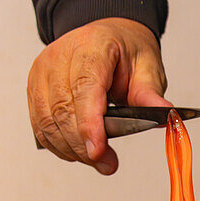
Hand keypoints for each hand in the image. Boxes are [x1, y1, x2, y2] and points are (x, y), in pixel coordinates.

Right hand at [27, 18, 170, 173]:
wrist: (106, 36)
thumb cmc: (124, 50)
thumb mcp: (147, 65)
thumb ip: (150, 93)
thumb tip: (165, 116)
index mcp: (91, 46)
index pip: (84, 88)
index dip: (89, 124)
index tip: (98, 151)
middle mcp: (59, 57)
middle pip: (63, 110)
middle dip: (84, 145)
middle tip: (108, 164)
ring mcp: (42, 72)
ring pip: (47, 122)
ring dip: (71, 149)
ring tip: (98, 159)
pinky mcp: (34, 88)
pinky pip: (40, 125)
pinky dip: (58, 144)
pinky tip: (78, 151)